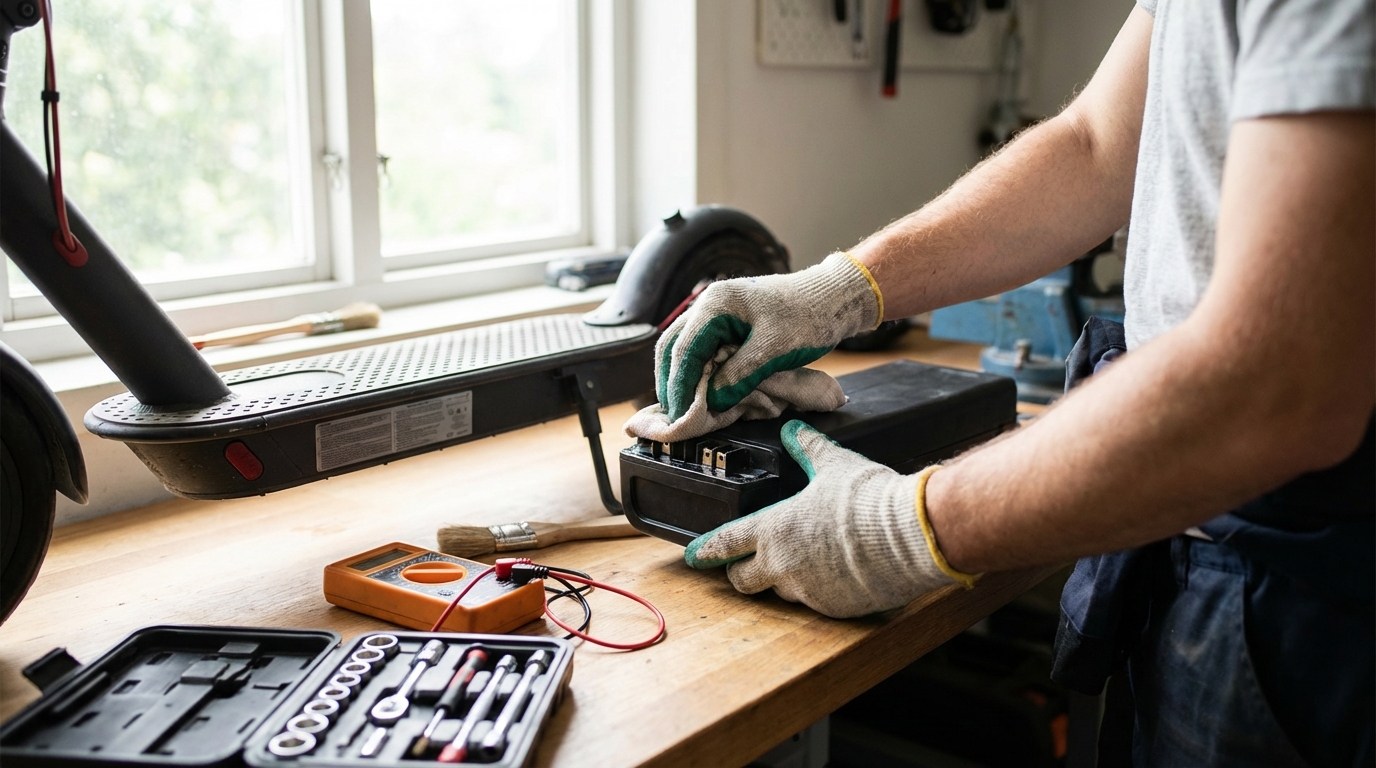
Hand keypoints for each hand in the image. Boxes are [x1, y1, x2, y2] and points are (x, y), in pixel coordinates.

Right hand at [655, 253, 882, 420]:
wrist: (832, 297)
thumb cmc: (808, 317)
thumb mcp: (774, 350)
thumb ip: (740, 375)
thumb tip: (711, 402)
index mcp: (716, 305)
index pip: (683, 349)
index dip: (678, 385)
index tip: (680, 414)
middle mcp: (709, 304)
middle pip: (673, 346)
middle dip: (671, 382)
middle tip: (675, 415)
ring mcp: (716, 312)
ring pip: (684, 347)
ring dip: (680, 376)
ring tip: (683, 407)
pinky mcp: (727, 322)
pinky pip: (701, 347)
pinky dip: (696, 369)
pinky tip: (701, 390)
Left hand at [683, 421, 975, 617]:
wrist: (910, 534)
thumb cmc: (869, 498)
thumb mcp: (834, 464)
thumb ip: (808, 448)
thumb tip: (795, 429)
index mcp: (774, 528)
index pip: (725, 542)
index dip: (706, 550)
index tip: (694, 555)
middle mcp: (782, 565)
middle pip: (743, 580)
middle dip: (741, 572)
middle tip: (748, 563)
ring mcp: (807, 591)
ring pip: (781, 592)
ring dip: (784, 581)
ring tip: (804, 564)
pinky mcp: (834, 609)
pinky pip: (816, 603)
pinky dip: (820, 591)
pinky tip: (837, 575)